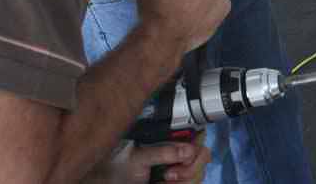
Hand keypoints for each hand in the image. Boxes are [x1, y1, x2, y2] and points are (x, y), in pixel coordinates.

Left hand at [85, 135, 210, 183]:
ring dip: (183, 182)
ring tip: (163, 182)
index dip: (195, 151)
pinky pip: (192, 182)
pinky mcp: (179, 179)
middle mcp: (179, 150)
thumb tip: (188, 150)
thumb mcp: (139, 158)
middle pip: (203, 157)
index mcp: (171, 138)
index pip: (199, 138)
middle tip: (169, 175)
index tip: (182, 161)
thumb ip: (163, 152)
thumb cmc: (120, 166)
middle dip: (189, 170)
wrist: (112, 181)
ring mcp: (180, 166)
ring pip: (199, 173)